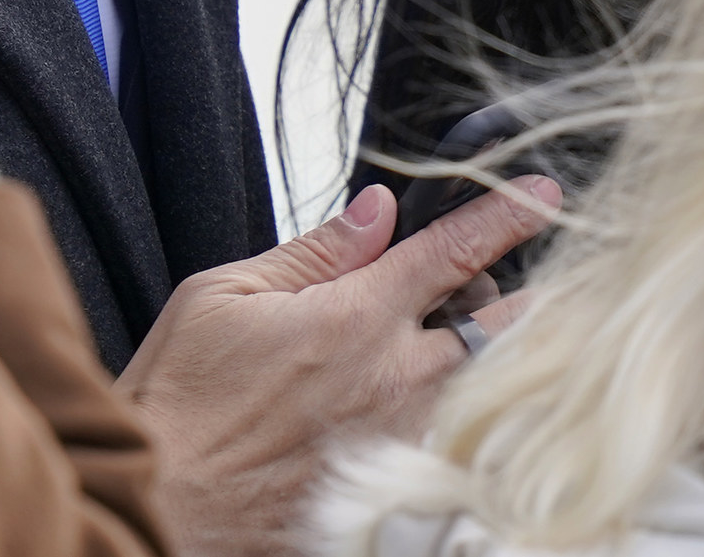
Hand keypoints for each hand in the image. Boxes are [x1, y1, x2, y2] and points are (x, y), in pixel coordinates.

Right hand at [117, 176, 559, 556]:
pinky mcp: (393, 490)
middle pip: (501, 324)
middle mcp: (394, 381)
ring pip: (486, 386)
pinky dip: (460, 416)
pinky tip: (432, 409)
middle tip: (506, 283)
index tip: (542, 194)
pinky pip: (454, 442)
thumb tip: (376, 212)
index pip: (454, 249)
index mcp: (353, 319)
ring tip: (460, 344)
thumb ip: (314, 251)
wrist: (161, 508)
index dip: (505, 213)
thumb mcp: (223, 296)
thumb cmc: (179, 406)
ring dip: (490, 357)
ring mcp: (402, 442)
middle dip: (519, 294)